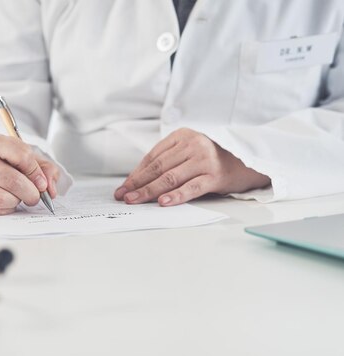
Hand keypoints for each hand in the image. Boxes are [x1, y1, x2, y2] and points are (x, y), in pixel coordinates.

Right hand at [0, 134, 59, 214]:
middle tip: (35, 196)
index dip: (36, 172)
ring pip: (1, 198)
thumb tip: (50, 190)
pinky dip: (7, 208)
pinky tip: (8, 201)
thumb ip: (46, 169)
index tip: (42, 183)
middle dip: (30, 192)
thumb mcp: (29, 158)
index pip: (21, 156)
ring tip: (19, 197)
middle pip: (11, 180)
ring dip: (17, 201)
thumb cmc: (9, 162)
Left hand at [114, 128, 270, 205]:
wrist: (250, 160)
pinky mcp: (215, 176)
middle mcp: (193, 145)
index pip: (153, 157)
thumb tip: (139, 180)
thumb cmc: (214, 158)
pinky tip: (163, 202)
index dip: (136, 173)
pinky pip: (191, 188)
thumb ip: (170, 160)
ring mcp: (204, 160)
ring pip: (170, 178)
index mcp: (183, 135)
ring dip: (148, 191)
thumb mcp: (190, 151)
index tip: (124, 186)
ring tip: (134, 200)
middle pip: (158, 168)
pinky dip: (175, 196)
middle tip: (122, 195)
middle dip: (137, 183)